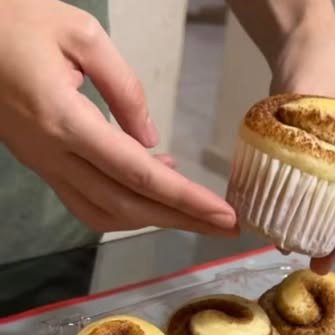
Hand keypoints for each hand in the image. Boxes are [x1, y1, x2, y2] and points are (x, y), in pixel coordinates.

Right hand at [0, 0, 235, 235]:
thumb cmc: (14, 20)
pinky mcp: (41, 166)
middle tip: (227, 227)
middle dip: (182, 220)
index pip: (138, 174)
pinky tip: (153, 191)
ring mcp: (44, 166)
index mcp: (65, 121)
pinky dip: (125, 207)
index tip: (224, 214)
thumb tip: (151, 139)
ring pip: (105, 214)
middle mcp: (54, 156)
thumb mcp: (81, 34)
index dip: (184, 199)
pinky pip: (86, 203)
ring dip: (155, 220)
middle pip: (127, 206)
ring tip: (197, 213)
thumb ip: (123, 88)